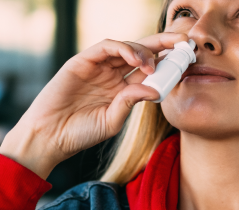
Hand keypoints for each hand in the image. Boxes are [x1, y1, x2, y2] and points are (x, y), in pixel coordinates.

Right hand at [0, 33, 189, 178]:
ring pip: (127, 47)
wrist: (49, 137)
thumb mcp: (113, 121)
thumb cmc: (79, 133)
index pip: (150, 70)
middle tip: (184, 43)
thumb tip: (156, 91)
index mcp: (122, 89)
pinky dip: (123, 49)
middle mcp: (112, 74)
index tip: (188, 60)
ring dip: (144, 50)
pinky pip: (106, 47)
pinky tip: (136, 60)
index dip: (168, 63)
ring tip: (153, 65)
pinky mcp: (83, 61)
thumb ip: (132, 103)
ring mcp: (98, 66)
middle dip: (164, 44)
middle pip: (143, 52)